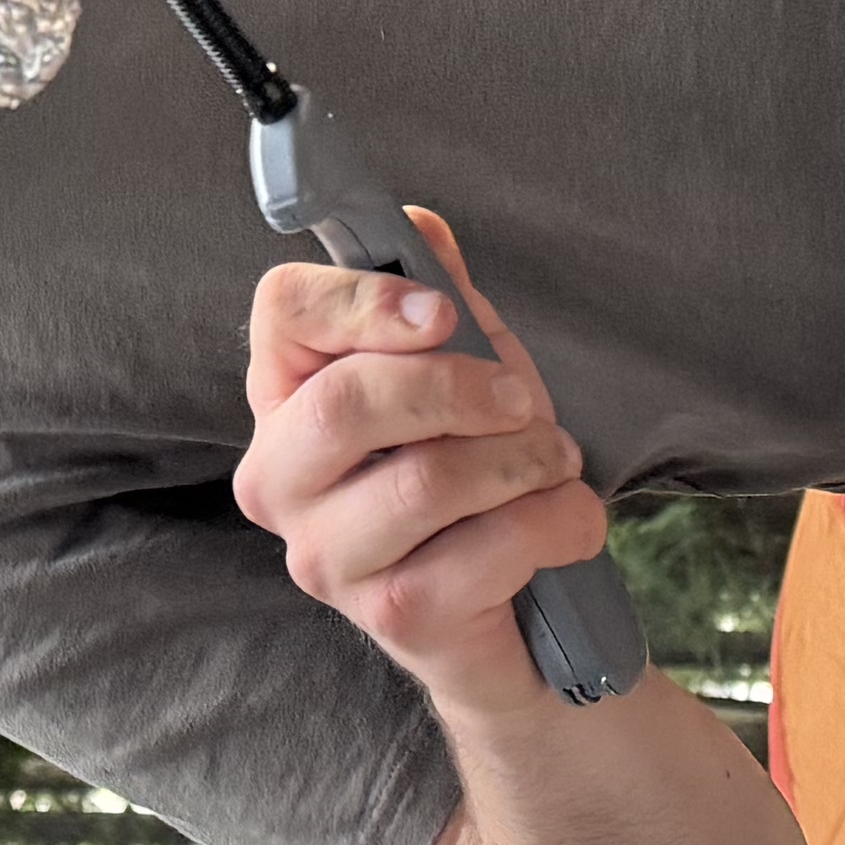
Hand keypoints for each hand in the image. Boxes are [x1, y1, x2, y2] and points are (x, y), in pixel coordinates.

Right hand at [236, 207, 610, 709]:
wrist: (515, 619)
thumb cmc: (478, 480)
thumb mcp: (469, 373)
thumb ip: (444, 303)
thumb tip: (421, 226)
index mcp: (286, 397)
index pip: (282, 311)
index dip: (364, 299)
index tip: (441, 313)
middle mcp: (280, 479)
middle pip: (346, 401)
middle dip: (460, 387)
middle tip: (524, 402)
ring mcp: (326, 556)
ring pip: (426, 480)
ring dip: (525, 460)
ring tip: (555, 464)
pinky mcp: (391, 616)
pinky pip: (485, 549)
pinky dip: (555, 523)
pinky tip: (564, 524)